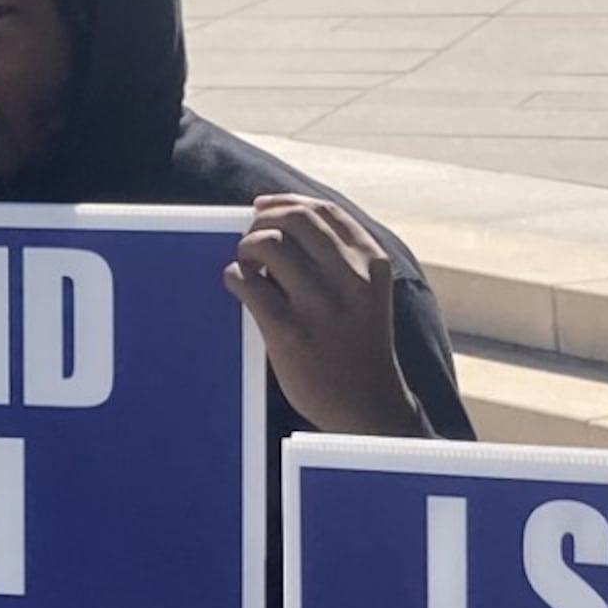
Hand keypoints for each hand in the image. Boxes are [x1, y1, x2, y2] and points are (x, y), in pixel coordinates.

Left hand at [224, 195, 419, 437]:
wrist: (368, 406)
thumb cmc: (359, 343)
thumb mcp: (366, 292)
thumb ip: (338, 257)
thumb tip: (277, 219)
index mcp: (372, 263)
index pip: (325, 210)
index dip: (286, 201)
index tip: (263, 207)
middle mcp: (350, 278)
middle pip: (295, 219)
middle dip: (263, 219)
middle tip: (250, 236)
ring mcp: (320, 305)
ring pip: (269, 244)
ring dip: (247, 246)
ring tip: (246, 264)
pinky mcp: (289, 331)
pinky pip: (248, 283)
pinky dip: (235, 276)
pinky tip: (238, 285)